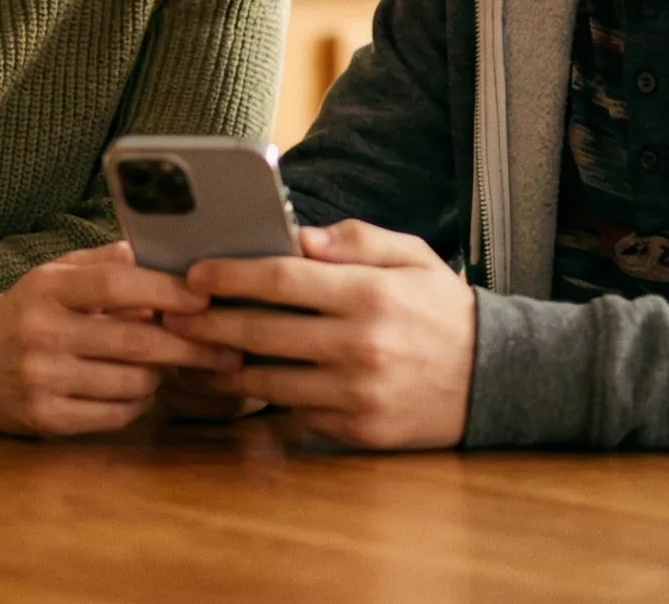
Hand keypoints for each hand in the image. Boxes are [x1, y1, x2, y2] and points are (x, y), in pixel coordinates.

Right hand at [0, 241, 236, 436]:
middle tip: (226, 348)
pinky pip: (114, 416)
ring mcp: (41, 379)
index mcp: (46, 288)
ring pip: (131, 383)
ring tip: (174, 365)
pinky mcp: (45, 419)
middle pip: (134, 341)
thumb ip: (107, 262)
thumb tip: (167, 252)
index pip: (116, 284)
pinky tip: (143, 390)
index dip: (167, 290)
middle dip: (189, 345)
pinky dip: (139, 404)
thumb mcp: (56, 275)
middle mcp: (42, 332)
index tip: (206, 296)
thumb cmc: (29, 311)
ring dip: (163, 375)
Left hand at [166, 220, 475, 449]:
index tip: (194, 273)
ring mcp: (356, 395)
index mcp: (369, 295)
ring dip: (223, 366)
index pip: (281, 281)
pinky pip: (293, 416)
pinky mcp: (358, 433)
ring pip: (266, 381)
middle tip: (170, 314)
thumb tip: (297, 236)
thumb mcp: (413, 258)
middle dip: (206, 323)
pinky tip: (237, 387)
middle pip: (261, 332)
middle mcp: (358, 346)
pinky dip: (261, 402)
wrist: (498, 380)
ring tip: (191, 351)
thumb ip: (354, 241)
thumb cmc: (444, 310)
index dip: (230, 276)